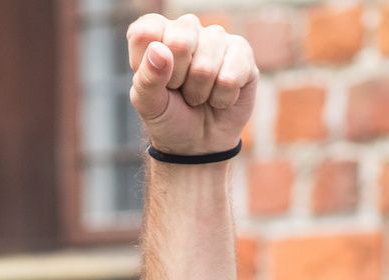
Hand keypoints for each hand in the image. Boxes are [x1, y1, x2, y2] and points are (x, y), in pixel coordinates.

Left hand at [127, 14, 257, 156]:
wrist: (199, 143)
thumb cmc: (169, 117)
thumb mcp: (148, 105)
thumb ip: (146, 79)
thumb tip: (159, 50)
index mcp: (156, 35)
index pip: (146, 30)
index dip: (151, 61)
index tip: (155, 80)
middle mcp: (187, 29)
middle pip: (179, 42)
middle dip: (177, 79)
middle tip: (179, 89)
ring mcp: (216, 37)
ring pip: (205, 66)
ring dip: (199, 92)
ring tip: (198, 95)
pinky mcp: (242, 51)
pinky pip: (230, 78)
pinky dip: (221, 98)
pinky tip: (219, 96)